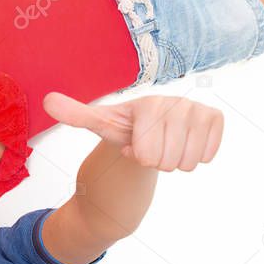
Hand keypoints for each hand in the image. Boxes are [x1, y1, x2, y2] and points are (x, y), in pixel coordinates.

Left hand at [44, 92, 223, 171]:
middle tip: (149, 145)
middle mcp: (178, 102)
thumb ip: (76, 114)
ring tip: (163, 144)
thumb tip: (47, 100)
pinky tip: (181, 143)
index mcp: (150, 104)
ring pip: (186, 163)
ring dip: (172, 161)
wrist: (149, 129)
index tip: (132, 141)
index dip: (137, 156)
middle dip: (155, 161)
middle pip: (166, 162)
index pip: (147, 157)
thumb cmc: (124, 128)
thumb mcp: (100, 123)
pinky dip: (192, 158)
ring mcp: (200, 110)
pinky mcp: (216, 119)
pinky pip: (206, 157)